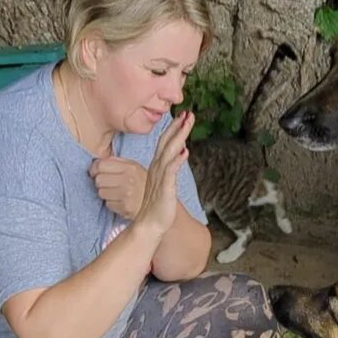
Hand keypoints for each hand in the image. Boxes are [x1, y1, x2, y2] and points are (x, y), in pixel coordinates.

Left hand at [90, 157, 147, 218]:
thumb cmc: (142, 183)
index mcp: (129, 167)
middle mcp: (128, 180)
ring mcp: (127, 194)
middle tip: (107, 184)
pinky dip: (111, 203)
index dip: (94, 169)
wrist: (159, 202)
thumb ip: (116, 162)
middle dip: (100, 182)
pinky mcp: (125, 208)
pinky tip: (120, 201)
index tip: (95, 172)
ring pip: (101, 193)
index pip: (100, 165)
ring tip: (115, 192)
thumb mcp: (133, 167)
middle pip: (98, 180)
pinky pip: (108, 204)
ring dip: (105, 193)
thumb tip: (95, 163)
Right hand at [132, 111, 193, 235]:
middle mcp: (157, 168)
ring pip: (170, 151)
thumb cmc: (157, 206)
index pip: (165, 143)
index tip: (182, 116)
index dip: (173, 129)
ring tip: (187, 123)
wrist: (149, 225)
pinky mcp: (165, 187)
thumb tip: (178, 156)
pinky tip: (186, 151)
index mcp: (157, 167)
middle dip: (178, 127)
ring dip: (179, 136)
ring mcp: (160, 177)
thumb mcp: (163, 183)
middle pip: (167, 142)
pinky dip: (177, 160)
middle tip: (188, 112)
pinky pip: (171, 171)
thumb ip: (169, 169)